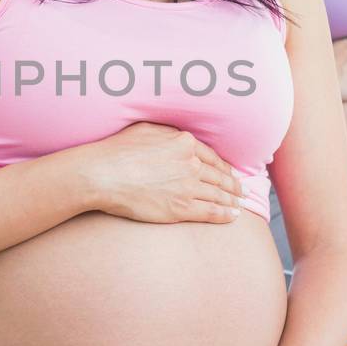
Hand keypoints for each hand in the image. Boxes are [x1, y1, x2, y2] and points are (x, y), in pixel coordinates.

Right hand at [82, 123, 244, 223]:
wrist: (103, 174)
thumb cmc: (117, 150)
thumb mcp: (147, 129)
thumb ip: (169, 133)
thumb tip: (180, 137)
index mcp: (184, 143)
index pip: (211, 157)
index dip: (224, 167)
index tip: (231, 173)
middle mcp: (191, 164)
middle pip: (219, 176)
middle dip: (233, 185)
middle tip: (243, 191)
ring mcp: (188, 187)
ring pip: (218, 194)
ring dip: (232, 200)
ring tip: (240, 205)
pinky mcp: (181, 208)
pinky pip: (210, 212)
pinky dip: (224, 214)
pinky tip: (233, 216)